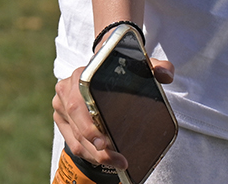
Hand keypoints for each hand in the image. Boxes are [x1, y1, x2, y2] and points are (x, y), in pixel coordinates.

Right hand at [53, 58, 173, 168]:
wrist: (101, 70)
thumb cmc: (122, 70)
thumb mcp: (141, 66)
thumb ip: (158, 67)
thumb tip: (166, 76)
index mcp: (81, 75)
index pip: (80, 104)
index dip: (90, 126)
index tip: (105, 142)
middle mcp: (66, 90)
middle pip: (78, 126)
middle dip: (96, 147)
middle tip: (116, 158)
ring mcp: (61, 107)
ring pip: (76, 139)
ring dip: (96, 155)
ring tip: (118, 162)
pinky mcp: (61, 120)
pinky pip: (73, 144)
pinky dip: (89, 155)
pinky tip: (105, 159)